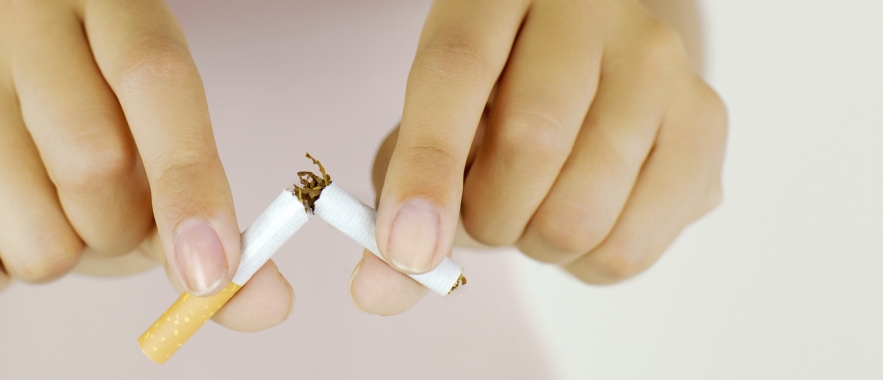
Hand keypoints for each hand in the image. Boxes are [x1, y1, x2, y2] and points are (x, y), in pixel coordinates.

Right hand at [0, 0, 290, 330]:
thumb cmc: (77, 138)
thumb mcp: (158, 166)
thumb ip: (218, 235)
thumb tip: (269, 304)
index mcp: (111, 2)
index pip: (155, 79)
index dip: (189, 180)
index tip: (212, 268)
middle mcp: (18, 20)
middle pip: (94, 169)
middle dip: (116, 230)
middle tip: (98, 209)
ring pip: (35, 238)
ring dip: (56, 258)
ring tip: (33, 206)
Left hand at [358, 0, 726, 314]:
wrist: (597, 52)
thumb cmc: (498, 93)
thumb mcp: (434, 117)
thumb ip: (398, 193)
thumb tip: (377, 289)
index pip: (457, 70)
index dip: (426, 169)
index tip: (405, 249)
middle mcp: (589, 9)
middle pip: (529, 145)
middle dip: (484, 218)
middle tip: (478, 216)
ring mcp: (657, 62)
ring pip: (582, 209)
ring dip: (534, 245)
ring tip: (531, 210)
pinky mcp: (704, 119)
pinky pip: (631, 246)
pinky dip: (584, 264)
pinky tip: (580, 220)